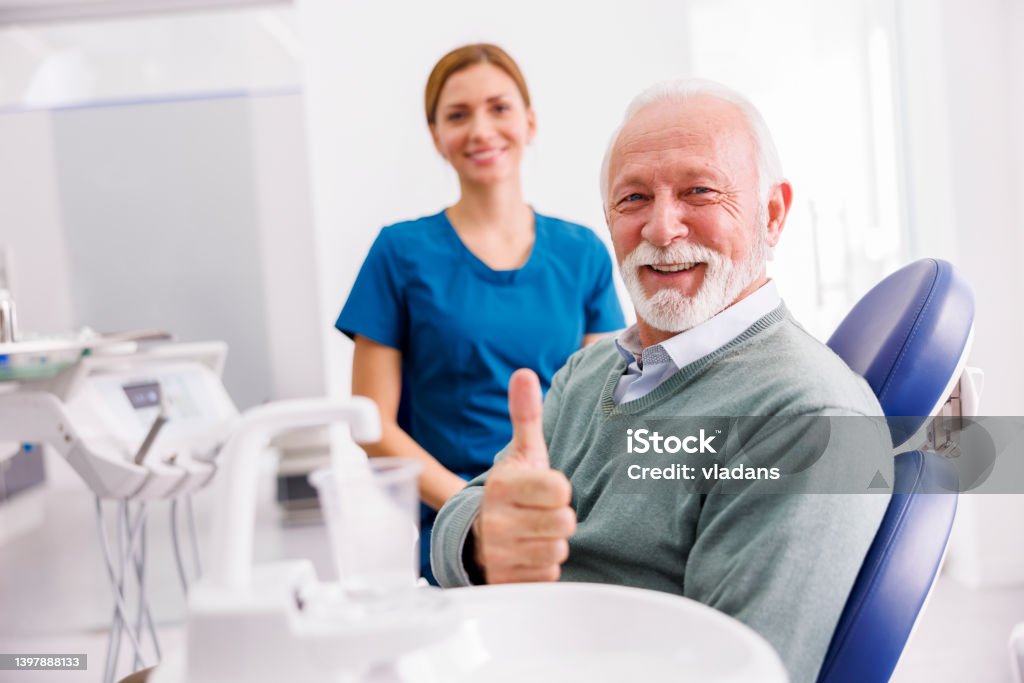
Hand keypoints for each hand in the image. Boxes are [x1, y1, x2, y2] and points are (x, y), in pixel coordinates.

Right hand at [473, 369, 576, 582]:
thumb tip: (525, 374)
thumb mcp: (522, 453)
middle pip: (563, 522)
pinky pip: (547, 575)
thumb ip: (526, 415)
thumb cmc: (511, 491)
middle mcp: (496, 520)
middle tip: (541, 512)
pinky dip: (542, 567)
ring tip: (534, 532)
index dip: (559, 489)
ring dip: (551, 543)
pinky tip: (528, 553)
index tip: (545, 489)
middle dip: (558, 518)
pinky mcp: (503, 579)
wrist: (477, 534)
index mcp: (503, 485)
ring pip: (557, 550)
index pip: (560, 488)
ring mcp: (498, 552)